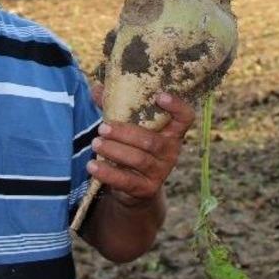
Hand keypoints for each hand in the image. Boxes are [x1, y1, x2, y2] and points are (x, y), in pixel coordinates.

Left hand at [87, 86, 194, 206]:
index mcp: (171, 132)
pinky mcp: (147, 189)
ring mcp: (161, 172)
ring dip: (114, 151)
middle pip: (151, 141)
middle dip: (125, 133)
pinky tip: (92, 166)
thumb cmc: (132, 147)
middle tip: (102, 128)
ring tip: (96, 144)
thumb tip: (97, 90)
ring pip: (139, 160)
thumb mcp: (128, 127)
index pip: (185, 117)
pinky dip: (108, 173)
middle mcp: (171, 152)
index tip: (159, 96)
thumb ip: (115, 108)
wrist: (136, 188)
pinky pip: (127, 181)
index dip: (177, 106)